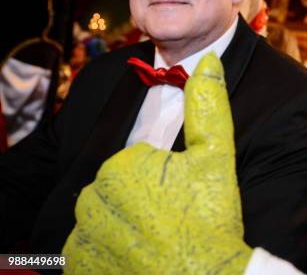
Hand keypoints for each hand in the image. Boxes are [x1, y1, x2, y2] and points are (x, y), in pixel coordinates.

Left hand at [62, 53, 251, 273]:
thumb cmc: (213, 217)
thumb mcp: (217, 156)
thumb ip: (208, 105)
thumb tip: (206, 61)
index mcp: (123, 165)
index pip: (132, 163)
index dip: (159, 179)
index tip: (181, 196)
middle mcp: (95, 199)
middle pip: (112, 191)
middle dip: (137, 201)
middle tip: (170, 218)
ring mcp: (86, 238)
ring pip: (99, 219)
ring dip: (121, 226)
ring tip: (157, 238)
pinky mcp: (82, 267)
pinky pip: (88, 251)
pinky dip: (108, 252)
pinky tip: (139, 256)